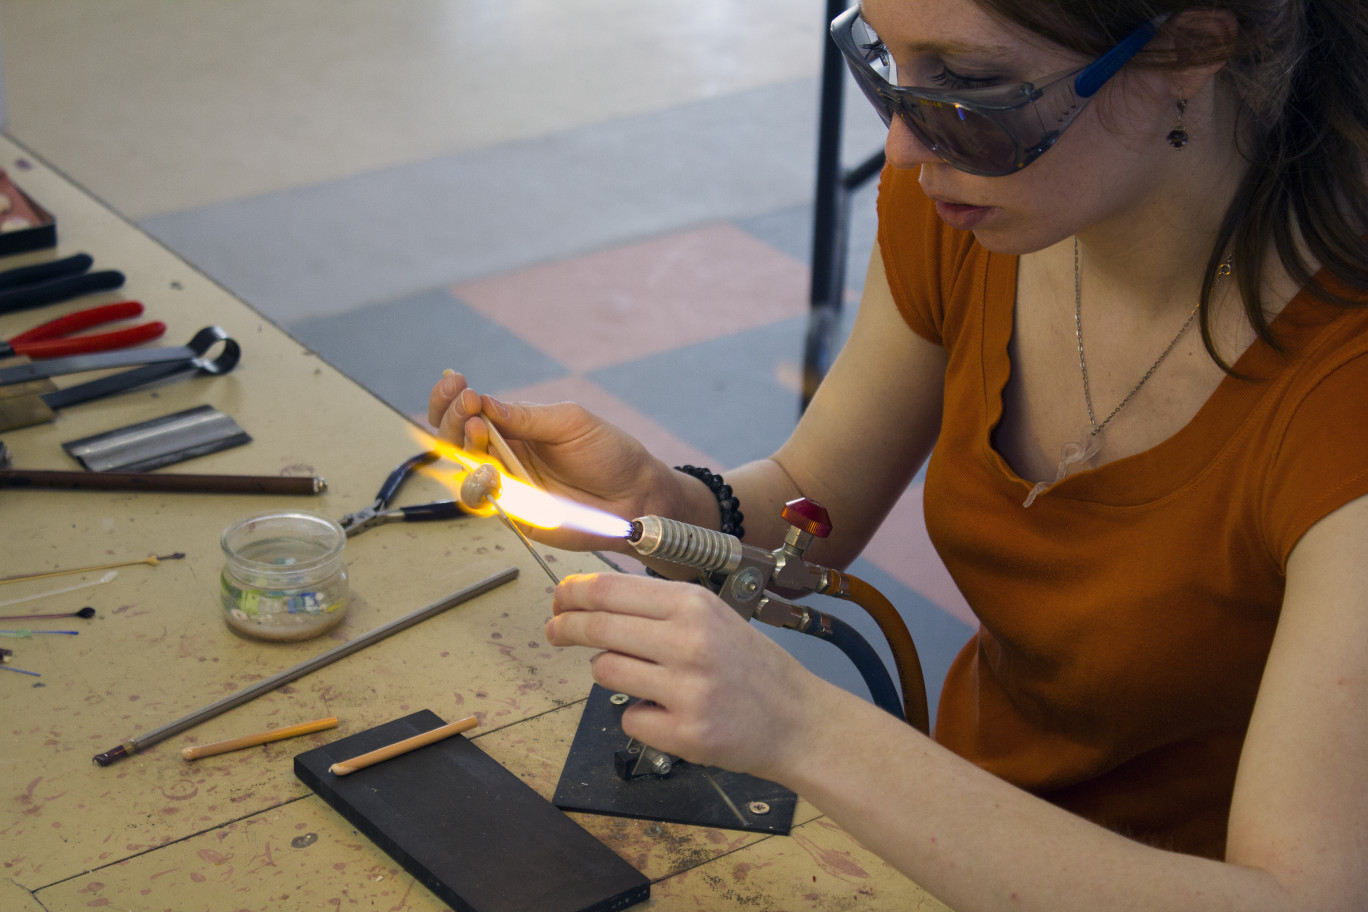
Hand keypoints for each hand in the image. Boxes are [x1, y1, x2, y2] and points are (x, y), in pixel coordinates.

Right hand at [428, 372, 677, 550]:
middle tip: (467, 407)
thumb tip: (483, 402)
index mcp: (515, 426)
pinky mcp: (515, 513)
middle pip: (456, 438)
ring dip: (463, 448)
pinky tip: (490, 471)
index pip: (470, 411)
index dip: (453, 398)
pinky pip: (483, 501)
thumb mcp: (571, 422)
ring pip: (463, 470)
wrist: (635, 494)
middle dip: (452, 419)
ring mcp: (509, 484)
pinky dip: (478, 485)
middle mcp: (506, 454)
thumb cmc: (609, 453)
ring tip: (477, 431)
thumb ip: (527, 416)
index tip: (456, 383)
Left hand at [546, 572, 817, 778]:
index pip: (609, 590)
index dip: (572, 594)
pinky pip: (630, 718)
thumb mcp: (711, 616)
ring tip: (642, 677)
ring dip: (609, 672)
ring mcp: (687, 689)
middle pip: (598, 628)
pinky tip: (669, 714)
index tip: (557, 600)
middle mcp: (689, 641)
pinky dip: (640, 717)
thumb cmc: (748, 664)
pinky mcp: (685, 732)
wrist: (796, 719)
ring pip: (606, 672)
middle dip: (565, 628)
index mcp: (693, 604)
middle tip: (554, 632)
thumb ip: (659, 608)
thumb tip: (590, 599)